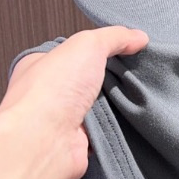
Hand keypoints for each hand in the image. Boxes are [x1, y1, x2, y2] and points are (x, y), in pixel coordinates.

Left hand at [0, 26, 149, 178]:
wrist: (44, 142)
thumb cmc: (50, 91)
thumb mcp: (88, 44)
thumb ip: (115, 37)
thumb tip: (138, 36)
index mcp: (40, 63)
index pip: (73, 50)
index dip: (98, 46)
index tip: (124, 44)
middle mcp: (48, 91)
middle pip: (89, 77)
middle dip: (110, 76)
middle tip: (132, 70)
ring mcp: (62, 118)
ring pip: (100, 104)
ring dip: (116, 102)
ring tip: (132, 93)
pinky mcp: (78, 141)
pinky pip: (105, 129)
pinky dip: (117, 126)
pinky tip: (126, 118)